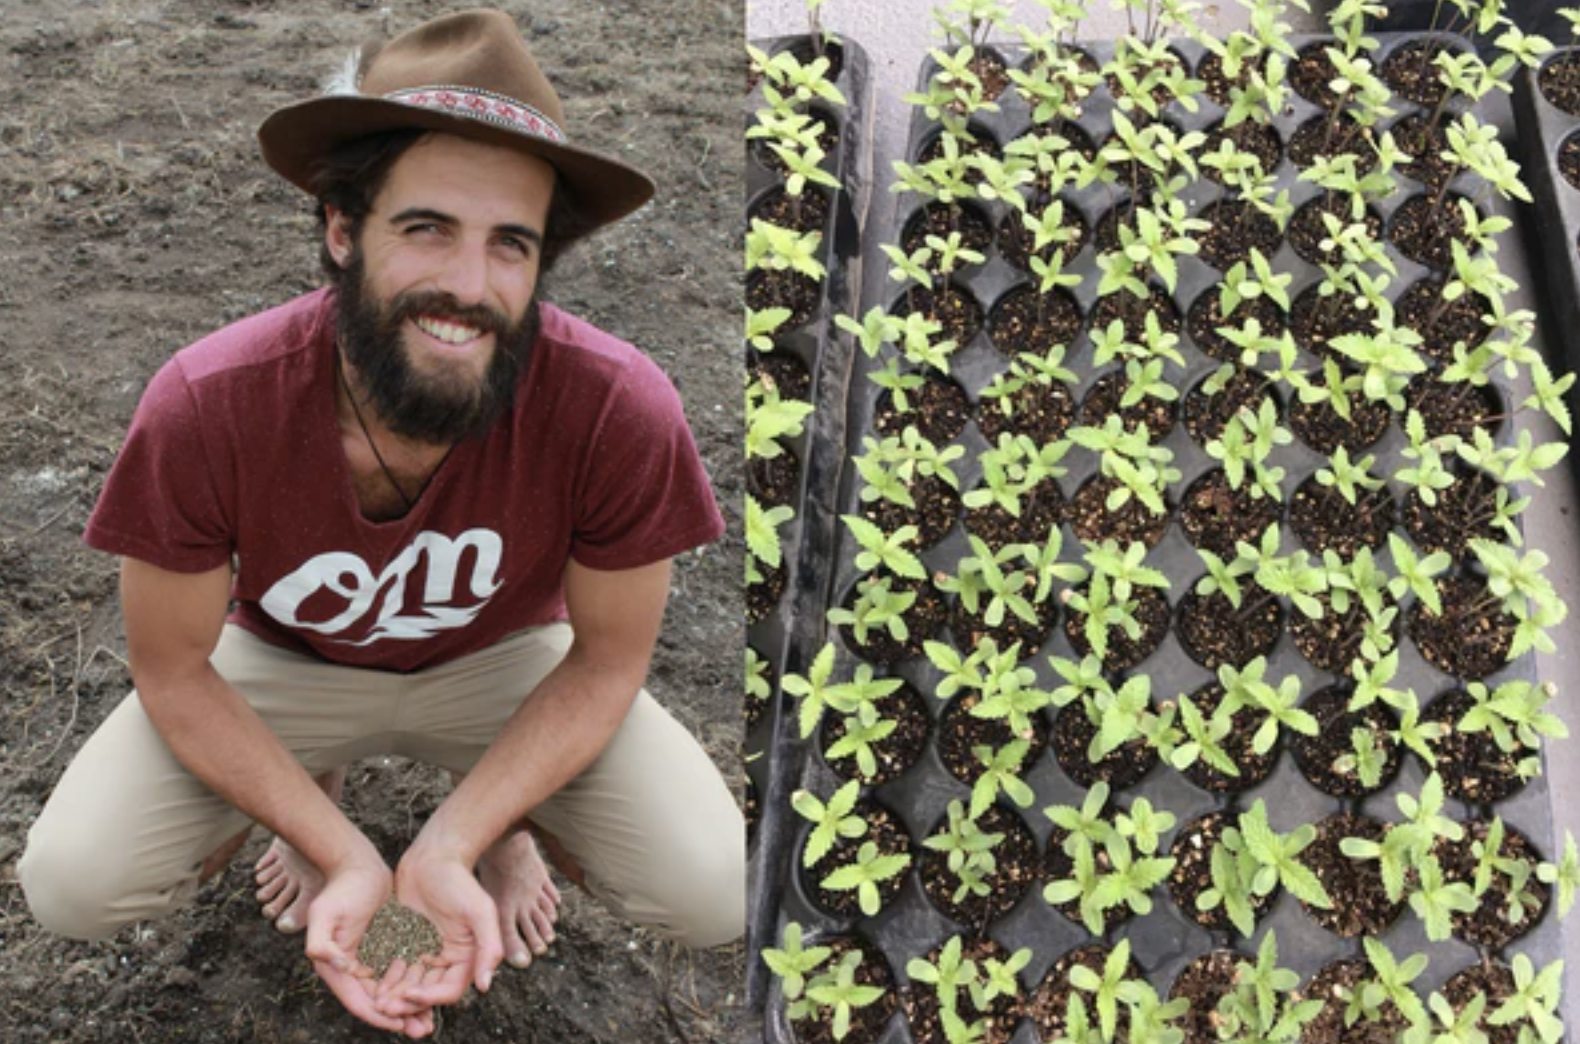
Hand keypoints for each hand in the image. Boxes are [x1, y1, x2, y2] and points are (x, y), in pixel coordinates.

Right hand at [303, 853, 433, 1035]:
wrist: (358, 865)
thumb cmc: (341, 888)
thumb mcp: (325, 913)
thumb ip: (322, 943)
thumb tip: (340, 967)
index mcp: (335, 968)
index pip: (359, 1001)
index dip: (380, 1016)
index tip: (402, 1025)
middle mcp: (351, 969)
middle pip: (377, 1003)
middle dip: (400, 1018)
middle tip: (424, 1030)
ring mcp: (369, 960)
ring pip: (392, 992)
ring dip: (410, 1007)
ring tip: (431, 1021)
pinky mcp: (385, 948)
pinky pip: (400, 974)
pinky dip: (413, 986)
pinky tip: (432, 993)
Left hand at [373, 848, 503, 1016]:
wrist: (434, 856)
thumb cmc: (460, 881)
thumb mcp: (481, 911)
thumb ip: (489, 947)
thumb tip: (485, 985)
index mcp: (467, 956)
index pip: (450, 991)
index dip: (431, 999)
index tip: (409, 996)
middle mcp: (447, 959)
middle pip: (428, 993)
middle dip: (407, 1003)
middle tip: (385, 1007)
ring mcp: (426, 952)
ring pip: (410, 984)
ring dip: (395, 996)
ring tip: (377, 1001)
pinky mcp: (407, 943)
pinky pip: (396, 968)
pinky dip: (386, 979)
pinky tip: (371, 982)